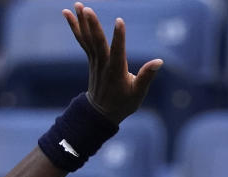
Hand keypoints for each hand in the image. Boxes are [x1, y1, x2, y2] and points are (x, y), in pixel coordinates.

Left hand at [63, 2, 161, 123]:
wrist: (101, 113)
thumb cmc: (123, 103)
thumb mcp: (138, 93)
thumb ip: (147, 77)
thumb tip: (159, 61)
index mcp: (116, 71)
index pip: (117, 51)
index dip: (119, 37)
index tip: (119, 21)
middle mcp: (103, 64)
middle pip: (97, 43)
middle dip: (92, 26)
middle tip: (87, 10)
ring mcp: (95, 60)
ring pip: (88, 39)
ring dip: (81, 22)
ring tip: (77, 5)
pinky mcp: (92, 58)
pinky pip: (83, 40)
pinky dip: (76, 27)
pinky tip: (68, 13)